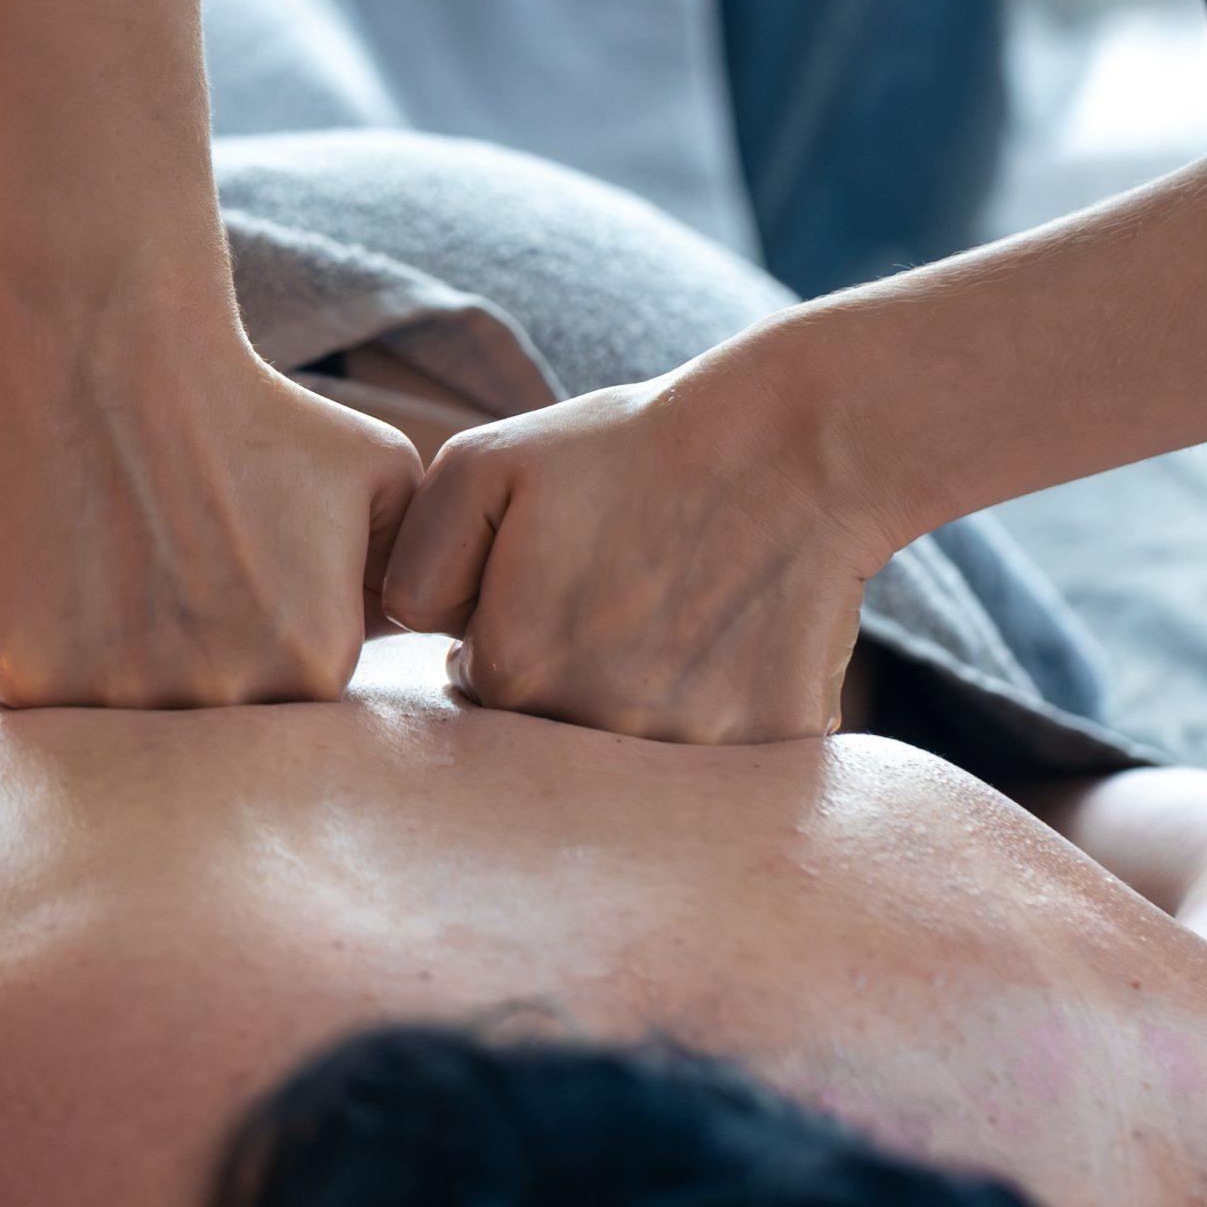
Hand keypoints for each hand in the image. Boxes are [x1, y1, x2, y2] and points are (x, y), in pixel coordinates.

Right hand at [0, 332, 423, 709]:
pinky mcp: (20, 676)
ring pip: (126, 721)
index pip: (301, 699)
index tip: (250, 581)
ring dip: (127, 666)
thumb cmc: (260, 410)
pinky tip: (67, 577)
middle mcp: (218, 699)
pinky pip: (43, 699)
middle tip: (185, 570)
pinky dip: (52, 652)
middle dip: (209, 662)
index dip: (278, 640)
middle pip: (218, 722)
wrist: (120, 353)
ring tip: (127, 568)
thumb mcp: (384, 477)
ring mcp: (112, 699)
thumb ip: (417, 571)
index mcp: (313, 668)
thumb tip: (427, 636)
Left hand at [380, 324, 899, 742]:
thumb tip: (420, 644)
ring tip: (674, 612)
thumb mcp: (483, 464)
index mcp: (516, 669)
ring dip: (644, 703)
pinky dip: (722, 712)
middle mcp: (596, 726)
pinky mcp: (770, 751)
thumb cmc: (628, 448)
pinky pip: (723, 762)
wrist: (789, 443)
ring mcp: (689, 748)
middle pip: (554, 736)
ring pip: (635, 760)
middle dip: (571, 678)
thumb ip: (417, 564)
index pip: (483, 691)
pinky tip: (730, 639)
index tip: (557, 586)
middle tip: (617, 597)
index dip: (513, 632)